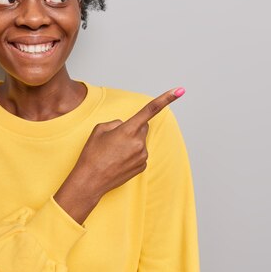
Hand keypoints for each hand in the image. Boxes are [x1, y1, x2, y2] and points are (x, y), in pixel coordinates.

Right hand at [54, 87, 184, 223]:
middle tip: (116, 139)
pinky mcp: (142, 166)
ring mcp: (142, 156)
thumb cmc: (92, 155)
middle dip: (134, 128)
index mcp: (128, 130)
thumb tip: (125, 126)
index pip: (150, 110)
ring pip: (140, 141)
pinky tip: (118, 160)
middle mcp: (139, 143)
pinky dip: (132, 154)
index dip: (166, 99)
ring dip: (131, 143)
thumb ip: (116, 123)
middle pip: (143, 127)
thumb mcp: (99, 130)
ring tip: (114, 153)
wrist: (90, 181)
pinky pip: (140, 153)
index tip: (180, 90)